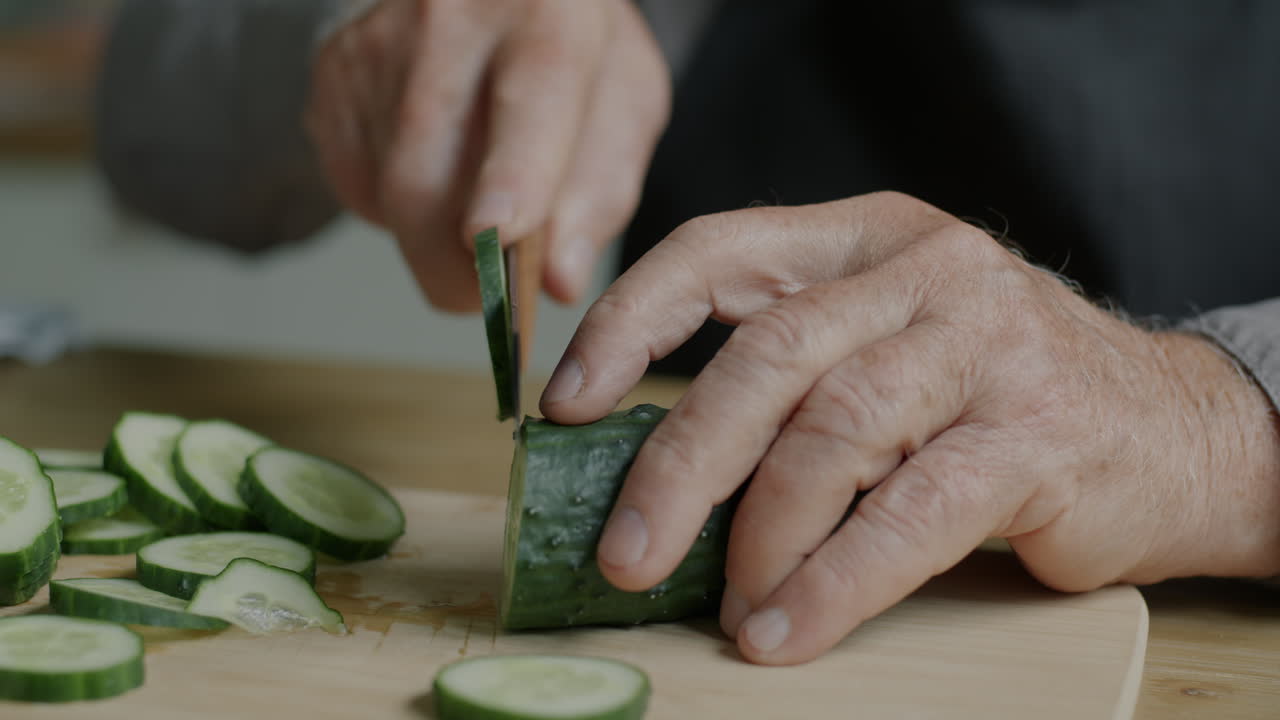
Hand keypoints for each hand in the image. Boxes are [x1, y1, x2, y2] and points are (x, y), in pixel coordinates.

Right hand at [304, 0, 669, 307]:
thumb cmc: (569, 51)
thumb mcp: (622, 105)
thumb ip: (601, 194)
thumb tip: (558, 281)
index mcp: (548, 17)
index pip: (529, 101)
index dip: (511, 178)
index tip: (495, 239)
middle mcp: (452, 20)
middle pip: (425, 176)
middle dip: (451, 265)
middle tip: (485, 296)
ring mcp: (379, 45)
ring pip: (387, 192)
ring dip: (430, 236)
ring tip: (470, 198)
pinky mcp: (335, 74)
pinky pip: (357, 183)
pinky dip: (397, 207)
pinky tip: (433, 166)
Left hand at [540, 192, 1279, 664]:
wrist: (1175, 430)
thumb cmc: (997, 395)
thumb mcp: (891, 348)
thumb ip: (794, 381)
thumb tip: (657, 476)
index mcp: (867, 239)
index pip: (720, 249)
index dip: (632, 321)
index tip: (567, 402)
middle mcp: (927, 273)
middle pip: (767, 358)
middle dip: (682, 464)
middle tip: (628, 550)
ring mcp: (987, 346)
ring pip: (833, 434)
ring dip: (762, 536)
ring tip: (732, 606)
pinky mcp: (1034, 433)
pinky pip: (906, 514)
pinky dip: (833, 581)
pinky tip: (788, 628)